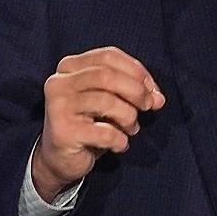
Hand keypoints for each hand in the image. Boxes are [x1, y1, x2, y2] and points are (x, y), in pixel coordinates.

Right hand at [31, 47, 164, 201]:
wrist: (60, 160)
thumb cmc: (88, 124)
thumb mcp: (110, 101)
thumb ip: (132, 91)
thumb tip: (158, 98)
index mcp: (69, 67)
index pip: (108, 55)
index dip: (136, 71)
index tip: (151, 90)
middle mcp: (59, 83)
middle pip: (106, 75)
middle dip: (136, 91)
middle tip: (148, 107)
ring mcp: (58, 107)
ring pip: (106, 101)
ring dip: (129, 117)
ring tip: (131, 128)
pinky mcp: (63, 132)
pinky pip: (105, 133)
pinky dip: (121, 140)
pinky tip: (120, 145)